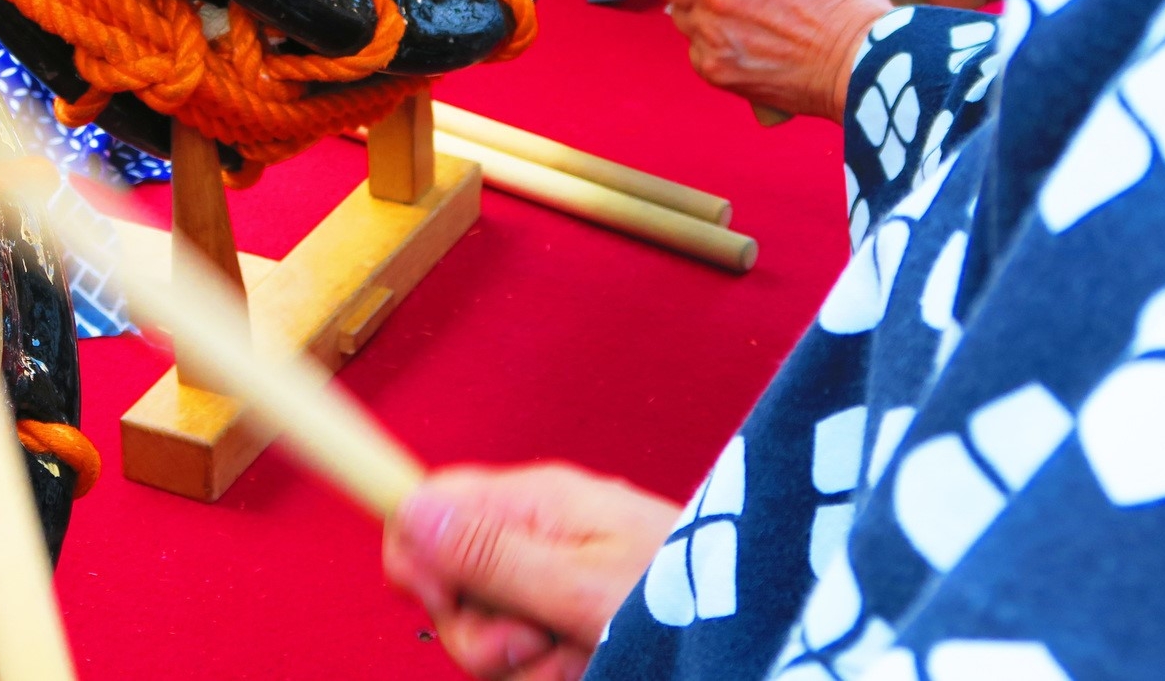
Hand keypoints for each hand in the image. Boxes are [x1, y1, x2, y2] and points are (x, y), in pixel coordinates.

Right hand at [384, 464, 678, 680]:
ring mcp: (550, 575)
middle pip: (447, 582)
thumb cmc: (685, 601)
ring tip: (580, 655)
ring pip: (484, 628)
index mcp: (533, 500)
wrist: (755, 631)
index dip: (417, 557)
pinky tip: (589, 665)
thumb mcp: (582, 586)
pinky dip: (549, 670)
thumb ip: (492, 554)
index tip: (447, 599)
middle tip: (534, 641)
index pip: (427, 502)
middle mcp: (534, 531)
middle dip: (480, 631)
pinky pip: (523, 652)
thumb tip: (410, 508)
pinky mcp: (566, 615)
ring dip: (522, 661)